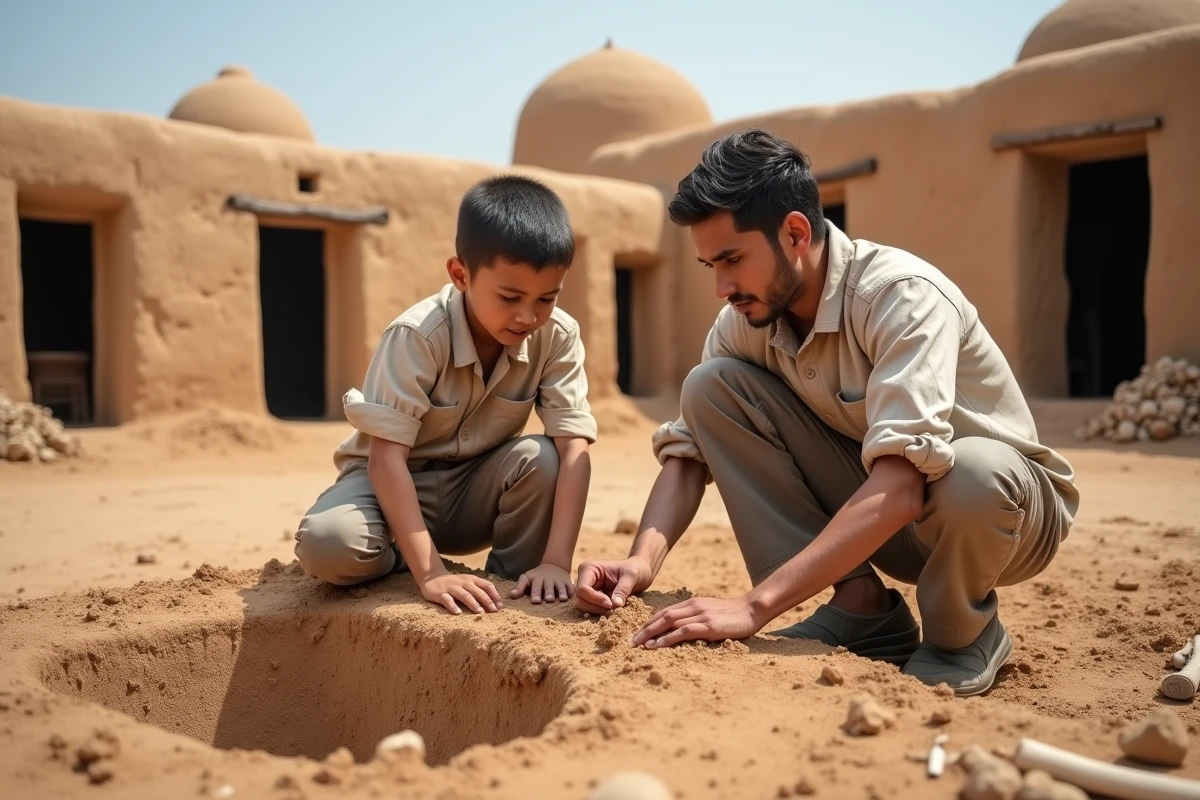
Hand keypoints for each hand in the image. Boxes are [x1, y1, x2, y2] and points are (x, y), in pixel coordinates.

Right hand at [419, 571, 502, 614]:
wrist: (431, 577)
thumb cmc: (455, 583)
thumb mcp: (468, 583)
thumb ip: (479, 590)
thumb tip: (495, 603)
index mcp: (472, 579)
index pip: (486, 585)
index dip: (494, 595)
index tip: (501, 606)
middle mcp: (463, 582)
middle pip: (477, 591)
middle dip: (487, 600)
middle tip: (494, 611)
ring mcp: (451, 587)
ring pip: (464, 595)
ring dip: (473, 603)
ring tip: (480, 612)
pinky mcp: (440, 593)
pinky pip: (447, 600)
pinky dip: (453, 606)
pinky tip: (458, 613)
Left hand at [510, 563, 573, 603]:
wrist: (553, 566)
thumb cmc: (537, 577)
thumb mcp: (527, 578)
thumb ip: (519, 587)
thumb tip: (511, 596)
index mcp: (536, 579)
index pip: (535, 586)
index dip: (535, 593)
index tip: (535, 601)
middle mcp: (548, 579)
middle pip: (548, 586)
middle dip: (548, 593)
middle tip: (548, 600)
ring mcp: (558, 580)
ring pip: (560, 586)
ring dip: (561, 592)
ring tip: (562, 599)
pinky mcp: (567, 582)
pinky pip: (570, 587)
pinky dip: (572, 591)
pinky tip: (573, 596)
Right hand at [574, 557, 653, 613]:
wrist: (640, 572)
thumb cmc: (636, 570)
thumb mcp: (632, 577)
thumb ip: (623, 589)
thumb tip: (615, 604)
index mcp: (589, 568)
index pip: (583, 589)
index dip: (595, 599)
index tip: (611, 604)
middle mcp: (584, 578)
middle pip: (580, 599)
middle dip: (595, 607)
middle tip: (613, 609)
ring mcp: (587, 588)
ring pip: (582, 606)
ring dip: (597, 611)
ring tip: (613, 610)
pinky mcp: (592, 597)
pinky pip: (589, 609)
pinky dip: (598, 612)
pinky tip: (611, 611)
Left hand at [632, 595, 762, 648]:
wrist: (751, 610)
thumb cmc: (732, 615)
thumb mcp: (710, 612)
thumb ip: (696, 618)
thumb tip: (681, 630)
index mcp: (691, 604)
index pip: (664, 613)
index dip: (648, 623)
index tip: (636, 634)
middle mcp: (692, 607)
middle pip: (661, 617)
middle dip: (644, 629)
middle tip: (630, 642)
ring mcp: (700, 615)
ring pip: (668, 623)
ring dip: (650, 634)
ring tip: (638, 645)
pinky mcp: (708, 626)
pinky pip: (682, 632)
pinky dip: (667, 638)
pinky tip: (656, 646)